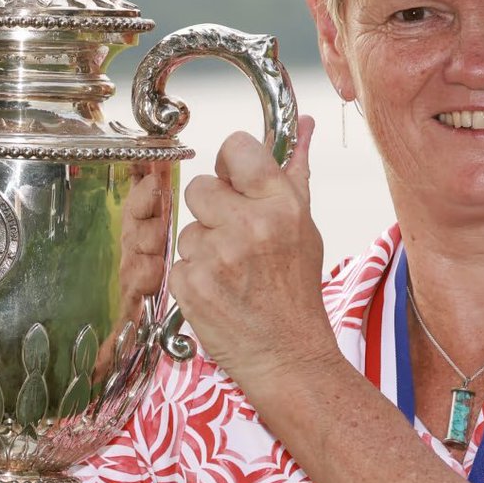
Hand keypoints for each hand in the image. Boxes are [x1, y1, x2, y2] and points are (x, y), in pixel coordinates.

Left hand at [170, 116, 336, 392]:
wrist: (288, 355)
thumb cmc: (297, 293)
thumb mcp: (305, 229)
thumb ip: (295, 175)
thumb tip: (305, 126)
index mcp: (282, 205)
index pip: (237, 148)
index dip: (232, 164)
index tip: (236, 183)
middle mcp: (250, 226)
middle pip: (201, 186)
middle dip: (213, 210)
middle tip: (235, 239)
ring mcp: (217, 256)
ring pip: (187, 228)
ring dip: (203, 248)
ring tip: (231, 273)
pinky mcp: (191, 284)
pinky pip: (178, 261)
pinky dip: (193, 276)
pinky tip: (218, 291)